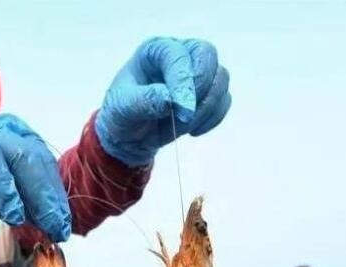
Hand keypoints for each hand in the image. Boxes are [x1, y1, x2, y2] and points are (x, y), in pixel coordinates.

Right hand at [0, 114, 70, 241]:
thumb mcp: (14, 196)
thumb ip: (35, 205)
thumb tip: (60, 227)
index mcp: (19, 135)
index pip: (41, 161)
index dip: (53, 195)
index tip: (61, 227)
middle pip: (20, 155)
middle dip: (37, 194)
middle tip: (46, 225)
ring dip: (3, 188)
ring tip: (13, 217)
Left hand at [95, 37, 231, 166]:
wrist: (130, 135)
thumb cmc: (121, 114)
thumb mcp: (122, 108)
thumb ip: (144, 101)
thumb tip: (169, 99)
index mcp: (156, 51)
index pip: (179, 56)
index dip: (184, 82)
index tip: (183, 111)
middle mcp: (180, 55)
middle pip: (207, 56)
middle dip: (200, 90)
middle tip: (184, 117)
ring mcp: (197, 73)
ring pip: (220, 79)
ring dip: (206, 108)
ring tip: (181, 126)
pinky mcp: (208, 93)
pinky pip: (224, 100)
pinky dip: (212, 118)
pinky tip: (192, 130)